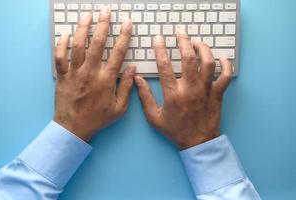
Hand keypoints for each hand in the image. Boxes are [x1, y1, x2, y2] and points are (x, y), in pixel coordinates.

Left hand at [53, 7, 134, 141]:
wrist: (74, 127)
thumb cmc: (98, 118)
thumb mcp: (119, 107)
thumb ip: (126, 87)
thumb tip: (133, 68)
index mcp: (106, 80)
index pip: (117, 53)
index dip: (124, 36)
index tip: (127, 24)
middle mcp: (90, 72)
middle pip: (97, 43)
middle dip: (103, 24)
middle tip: (106, 11)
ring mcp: (74, 73)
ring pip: (78, 46)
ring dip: (83, 28)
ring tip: (87, 16)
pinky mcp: (62, 76)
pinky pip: (60, 57)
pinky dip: (62, 45)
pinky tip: (65, 35)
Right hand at [135, 31, 231, 148]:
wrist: (198, 143)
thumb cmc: (175, 130)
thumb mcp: (154, 118)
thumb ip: (144, 97)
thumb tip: (137, 79)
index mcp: (173, 94)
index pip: (164, 66)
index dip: (160, 49)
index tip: (158, 39)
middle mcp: (190, 89)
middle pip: (188, 59)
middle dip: (183, 42)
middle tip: (180, 33)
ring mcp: (206, 91)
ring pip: (208, 63)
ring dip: (203, 49)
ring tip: (197, 42)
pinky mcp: (218, 94)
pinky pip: (226, 76)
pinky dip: (226, 65)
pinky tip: (222, 58)